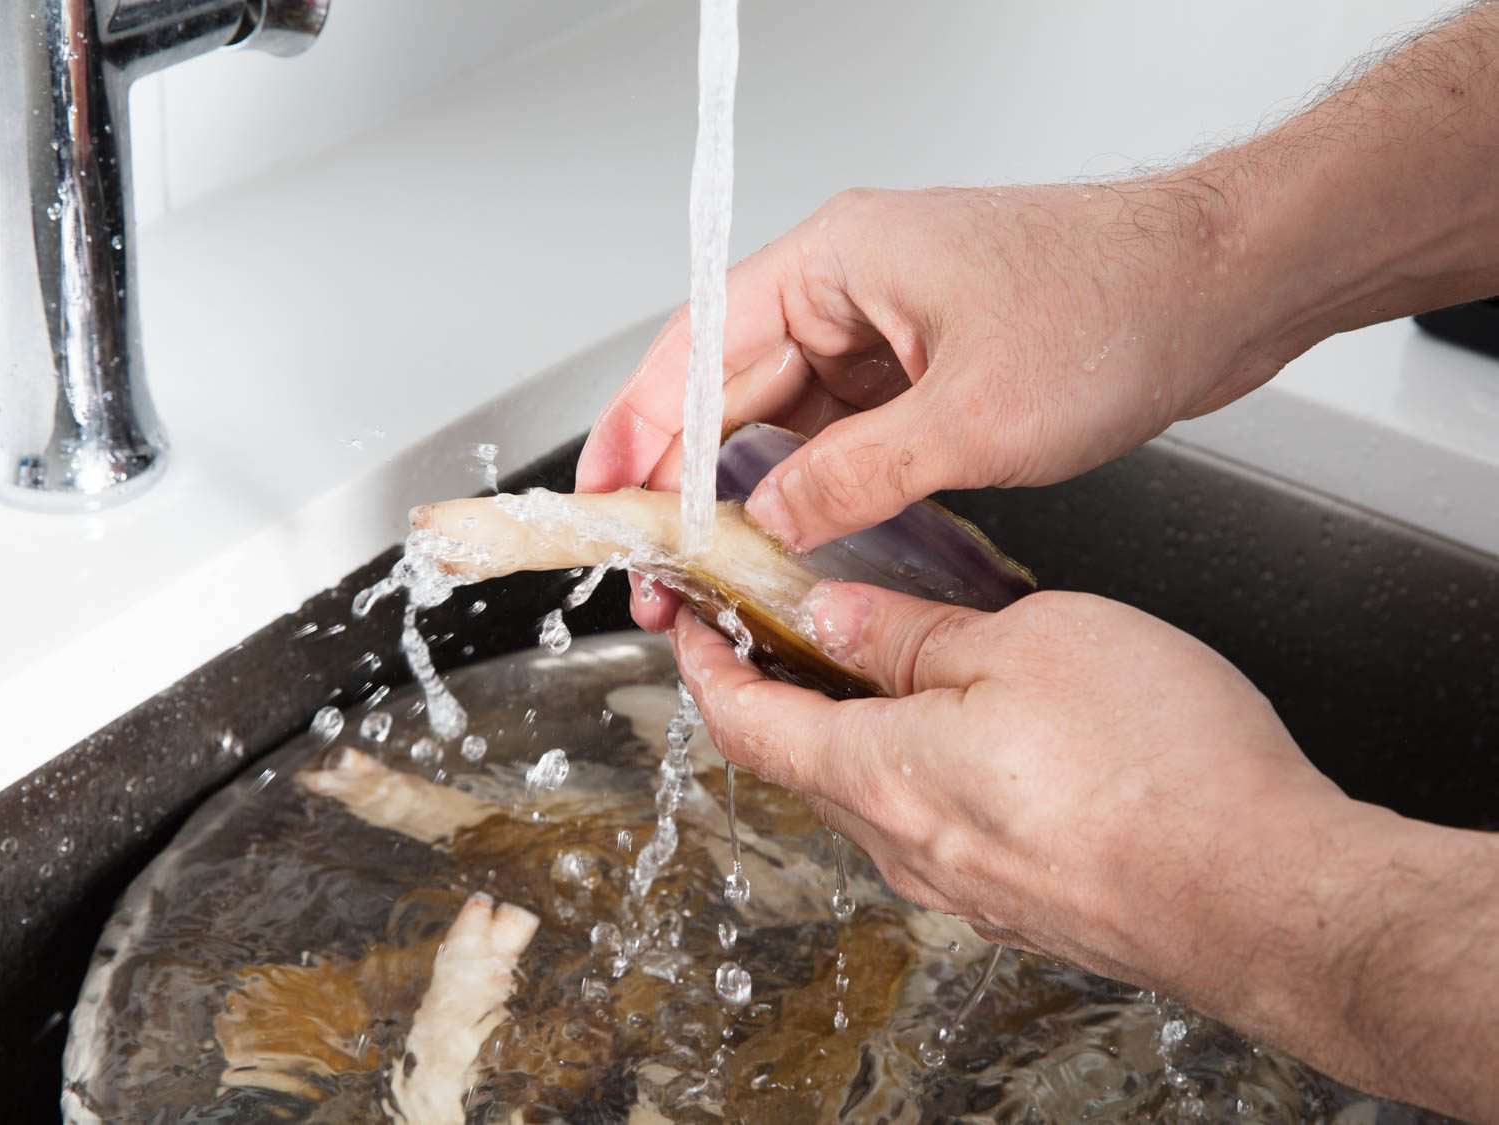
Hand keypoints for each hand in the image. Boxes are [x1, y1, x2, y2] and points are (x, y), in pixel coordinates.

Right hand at [578, 182, 1291, 628]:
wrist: (1224, 288)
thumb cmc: (1117, 306)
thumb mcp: (971, 418)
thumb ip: (853, 478)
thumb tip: (771, 524)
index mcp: (835, 264)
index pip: (696, 350)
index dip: (637, 431)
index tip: (604, 501)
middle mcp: (849, 289)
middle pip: (729, 390)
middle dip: (685, 482)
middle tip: (656, 570)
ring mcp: (888, 331)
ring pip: (784, 420)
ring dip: (745, 494)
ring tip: (708, 572)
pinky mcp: (926, 371)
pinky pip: (842, 435)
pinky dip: (810, 487)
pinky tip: (787, 540)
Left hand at [669, 583, 1498, 1116]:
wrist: (1268, 896)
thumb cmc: (1160, 770)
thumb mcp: (1024, 644)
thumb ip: (912, 634)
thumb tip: (835, 616)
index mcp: (880, 774)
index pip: (744, 722)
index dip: (704, 666)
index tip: (690, 624)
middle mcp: (906, 846)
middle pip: (803, 759)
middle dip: (783, 684)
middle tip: (790, 617)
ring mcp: (963, 884)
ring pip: (874, 789)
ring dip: (858, 720)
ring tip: (892, 651)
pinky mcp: (1019, 898)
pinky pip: (938, 819)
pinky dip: (921, 760)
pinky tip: (974, 720)